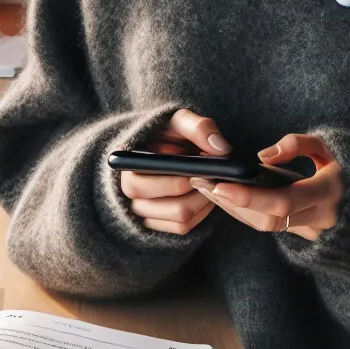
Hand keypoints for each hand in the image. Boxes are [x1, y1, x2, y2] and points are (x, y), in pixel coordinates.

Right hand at [119, 108, 231, 234]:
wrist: (166, 147)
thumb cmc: (171, 133)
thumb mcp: (181, 122)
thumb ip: (199, 128)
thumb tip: (220, 149)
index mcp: (129, 167)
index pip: (150, 186)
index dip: (181, 182)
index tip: (202, 171)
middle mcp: (130, 192)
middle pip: (175, 208)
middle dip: (200, 192)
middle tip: (212, 176)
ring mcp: (142, 210)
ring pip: (182, 219)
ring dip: (204, 202)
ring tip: (210, 183)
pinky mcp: (156, 223)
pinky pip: (183, 227)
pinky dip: (201, 213)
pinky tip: (205, 195)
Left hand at [191, 134, 342, 241]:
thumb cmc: (347, 164)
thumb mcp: (329, 146)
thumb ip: (298, 144)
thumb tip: (263, 157)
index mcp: (329, 192)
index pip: (283, 201)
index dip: (249, 196)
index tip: (220, 184)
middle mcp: (320, 218)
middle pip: (268, 219)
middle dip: (233, 204)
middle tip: (204, 183)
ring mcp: (312, 231)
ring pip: (265, 226)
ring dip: (234, 209)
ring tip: (207, 187)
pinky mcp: (303, 234)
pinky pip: (270, 227)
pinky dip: (246, 213)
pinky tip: (226, 197)